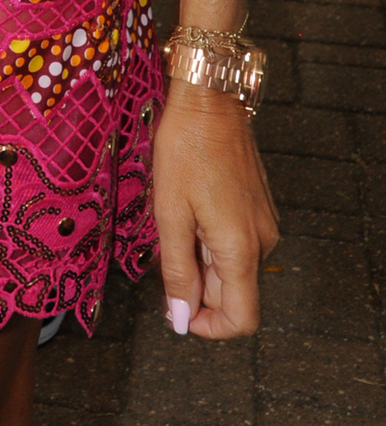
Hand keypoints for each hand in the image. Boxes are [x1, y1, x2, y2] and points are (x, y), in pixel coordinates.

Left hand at [153, 81, 279, 337]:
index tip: (176, 311)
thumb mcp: (170, 212)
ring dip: (200, 260)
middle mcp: (261, 242)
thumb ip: (178, 270)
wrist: (210, 99)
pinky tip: (188, 209)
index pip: (242, 319)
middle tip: (163, 252)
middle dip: (196, 286)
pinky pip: (234, 241)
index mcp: (240, 249)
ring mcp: (263, 223)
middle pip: (233, 292)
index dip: (209, 326)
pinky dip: (209, 239)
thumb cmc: (185, 149)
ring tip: (174, 222)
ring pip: (231, 265)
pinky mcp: (257, 206)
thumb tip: (180, 319)